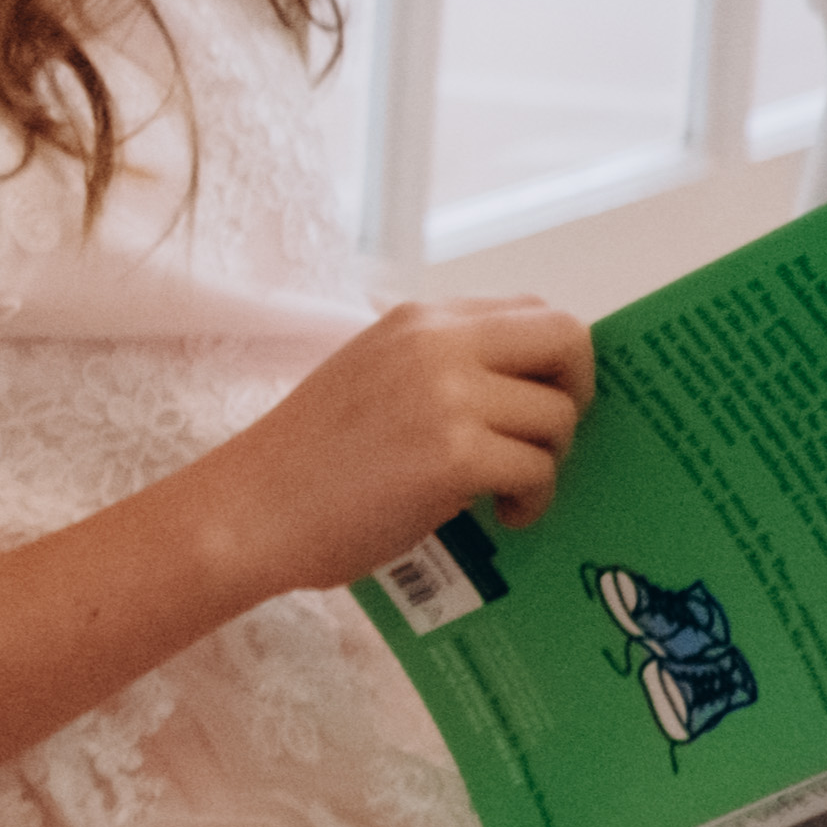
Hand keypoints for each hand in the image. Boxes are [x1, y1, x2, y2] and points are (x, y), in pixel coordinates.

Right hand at [223, 301, 593, 593]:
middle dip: (577, 393)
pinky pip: (538, 470)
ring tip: (505, 492)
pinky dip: (532, 501)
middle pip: (568, 340)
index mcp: (418, 319)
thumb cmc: (307, 460)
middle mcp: (437, 342)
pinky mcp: (454, 454)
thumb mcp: (373, 376)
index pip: (533, 309)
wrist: (249, 511)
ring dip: (546, 462)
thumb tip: (528, 385)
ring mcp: (448, 396)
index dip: (556, 359)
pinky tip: (500, 516)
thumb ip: (441, 364)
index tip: (540, 401)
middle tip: (546, 439)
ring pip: (557, 417)